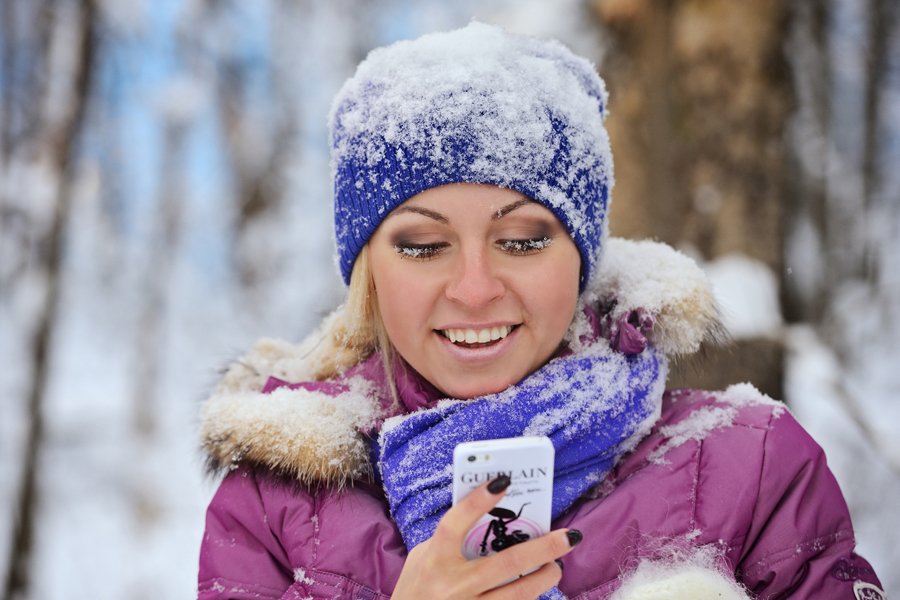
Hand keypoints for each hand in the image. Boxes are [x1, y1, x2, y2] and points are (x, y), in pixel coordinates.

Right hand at [391, 475, 580, 599]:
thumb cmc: (415, 588)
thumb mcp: (422, 559)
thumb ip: (449, 540)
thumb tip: (487, 520)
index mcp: (434, 560)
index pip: (455, 524)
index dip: (476, 502)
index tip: (503, 481)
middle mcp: (452, 585)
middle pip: (504, 564)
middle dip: (542, 549)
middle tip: (569, 536)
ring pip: (517, 594)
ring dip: (544, 578)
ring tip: (557, 565)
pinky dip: (528, 598)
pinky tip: (536, 587)